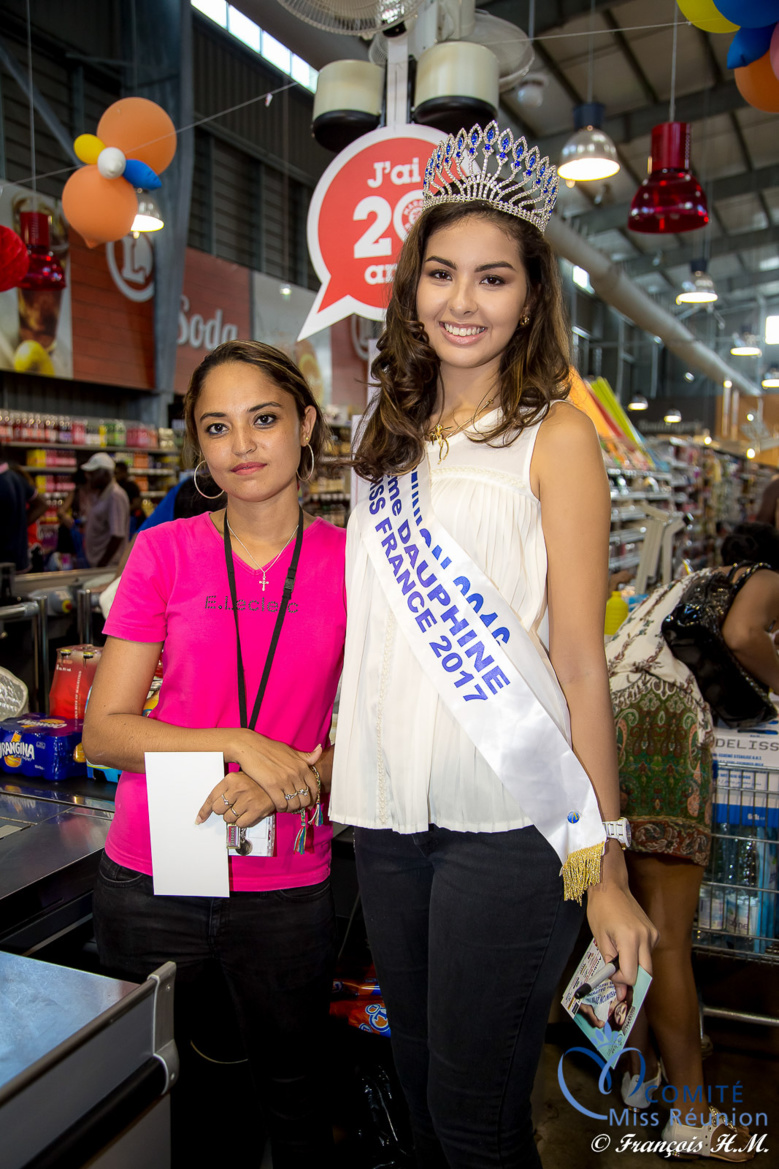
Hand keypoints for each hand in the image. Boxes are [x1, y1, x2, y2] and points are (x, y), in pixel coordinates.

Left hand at [196, 770, 275, 826]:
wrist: (278, 783)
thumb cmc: (255, 782)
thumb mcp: (238, 779)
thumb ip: (224, 790)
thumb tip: (207, 810)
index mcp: (231, 779)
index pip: (211, 797)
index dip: (204, 810)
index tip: (200, 819)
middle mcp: (238, 788)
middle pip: (218, 809)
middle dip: (223, 810)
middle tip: (232, 806)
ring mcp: (247, 799)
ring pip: (228, 818)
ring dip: (233, 817)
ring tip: (243, 808)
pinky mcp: (256, 810)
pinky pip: (240, 823)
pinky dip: (242, 822)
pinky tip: (248, 813)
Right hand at [227, 729, 322, 812]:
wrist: (251, 747)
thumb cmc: (270, 748)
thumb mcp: (291, 751)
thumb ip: (306, 756)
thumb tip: (320, 750)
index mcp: (302, 766)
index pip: (314, 786)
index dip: (313, 797)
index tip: (309, 801)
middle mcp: (296, 774)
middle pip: (305, 798)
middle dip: (302, 805)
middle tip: (296, 806)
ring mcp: (284, 781)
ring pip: (294, 803)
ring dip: (292, 808)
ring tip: (287, 807)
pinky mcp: (272, 786)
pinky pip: (282, 804)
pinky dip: (281, 808)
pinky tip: (278, 806)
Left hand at [586, 842, 657, 986]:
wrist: (611, 886)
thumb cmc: (601, 910)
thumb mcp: (601, 939)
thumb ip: (610, 965)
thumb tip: (618, 990)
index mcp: (630, 940)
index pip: (631, 976)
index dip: (620, 981)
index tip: (610, 973)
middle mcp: (646, 938)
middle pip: (646, 975)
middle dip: (632, 980)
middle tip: (618, 978)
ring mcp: (652, 934)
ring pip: (648, 965)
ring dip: (635, 967)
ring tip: (619, 955)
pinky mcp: (654, 932)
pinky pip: (649, 953)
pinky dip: (639, 956)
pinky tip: (627, 945)